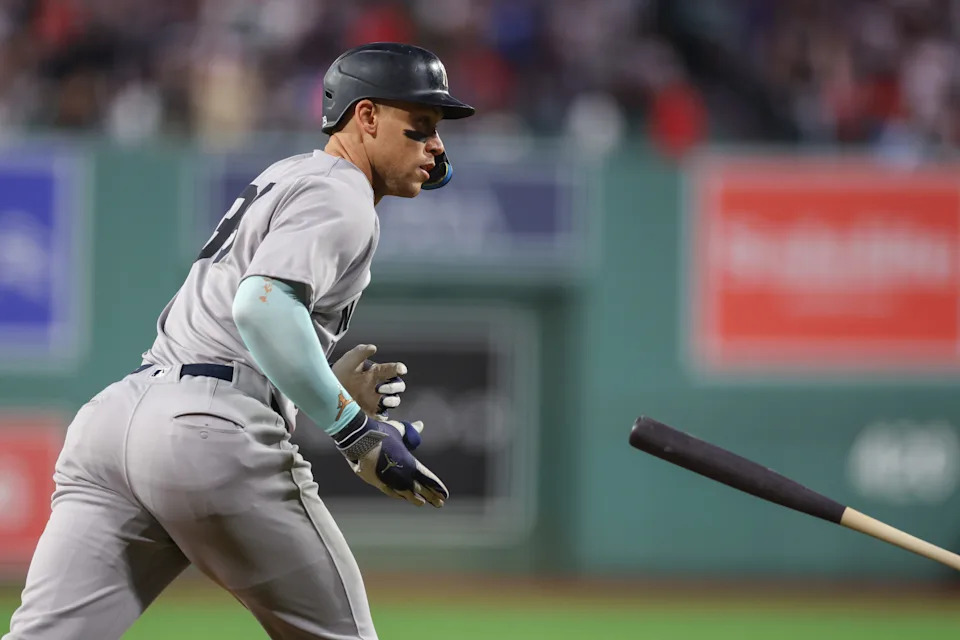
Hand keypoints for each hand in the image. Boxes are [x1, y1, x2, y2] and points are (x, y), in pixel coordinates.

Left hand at [331, 344, 405, 416]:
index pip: (391, 370)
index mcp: (375, 373)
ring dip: (393, 400)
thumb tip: (373, 347)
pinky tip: (379, 411)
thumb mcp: (347, 362)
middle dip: (395, 387)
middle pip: (398, 386)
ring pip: (395, 400)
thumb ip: (359, 352)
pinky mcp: (372, 413)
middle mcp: (379, 386)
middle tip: (380, 389)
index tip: (401, 369)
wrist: (326, 395)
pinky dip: (386, 414)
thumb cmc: (338, 376)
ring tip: (383, 401)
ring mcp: (376, 401)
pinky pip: (385, 415)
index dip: (399, 368)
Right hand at [333, 417, 447, 506]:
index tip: (445, 495)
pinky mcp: (377, 482)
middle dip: (431, 496)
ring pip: (405, 494)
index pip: (427, 479)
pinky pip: (391, 492)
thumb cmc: (379, 433)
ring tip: (422, 503)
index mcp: (410, 463)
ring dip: (415, 499)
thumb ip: (410, 432)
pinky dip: (399, 495)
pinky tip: (403, 497)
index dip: (437, 487)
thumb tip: (421, 425)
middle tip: (440, 504)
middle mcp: (401, 475)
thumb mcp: (398, 430)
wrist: (357, 439)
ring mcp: (389, 480)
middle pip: (419, 490)